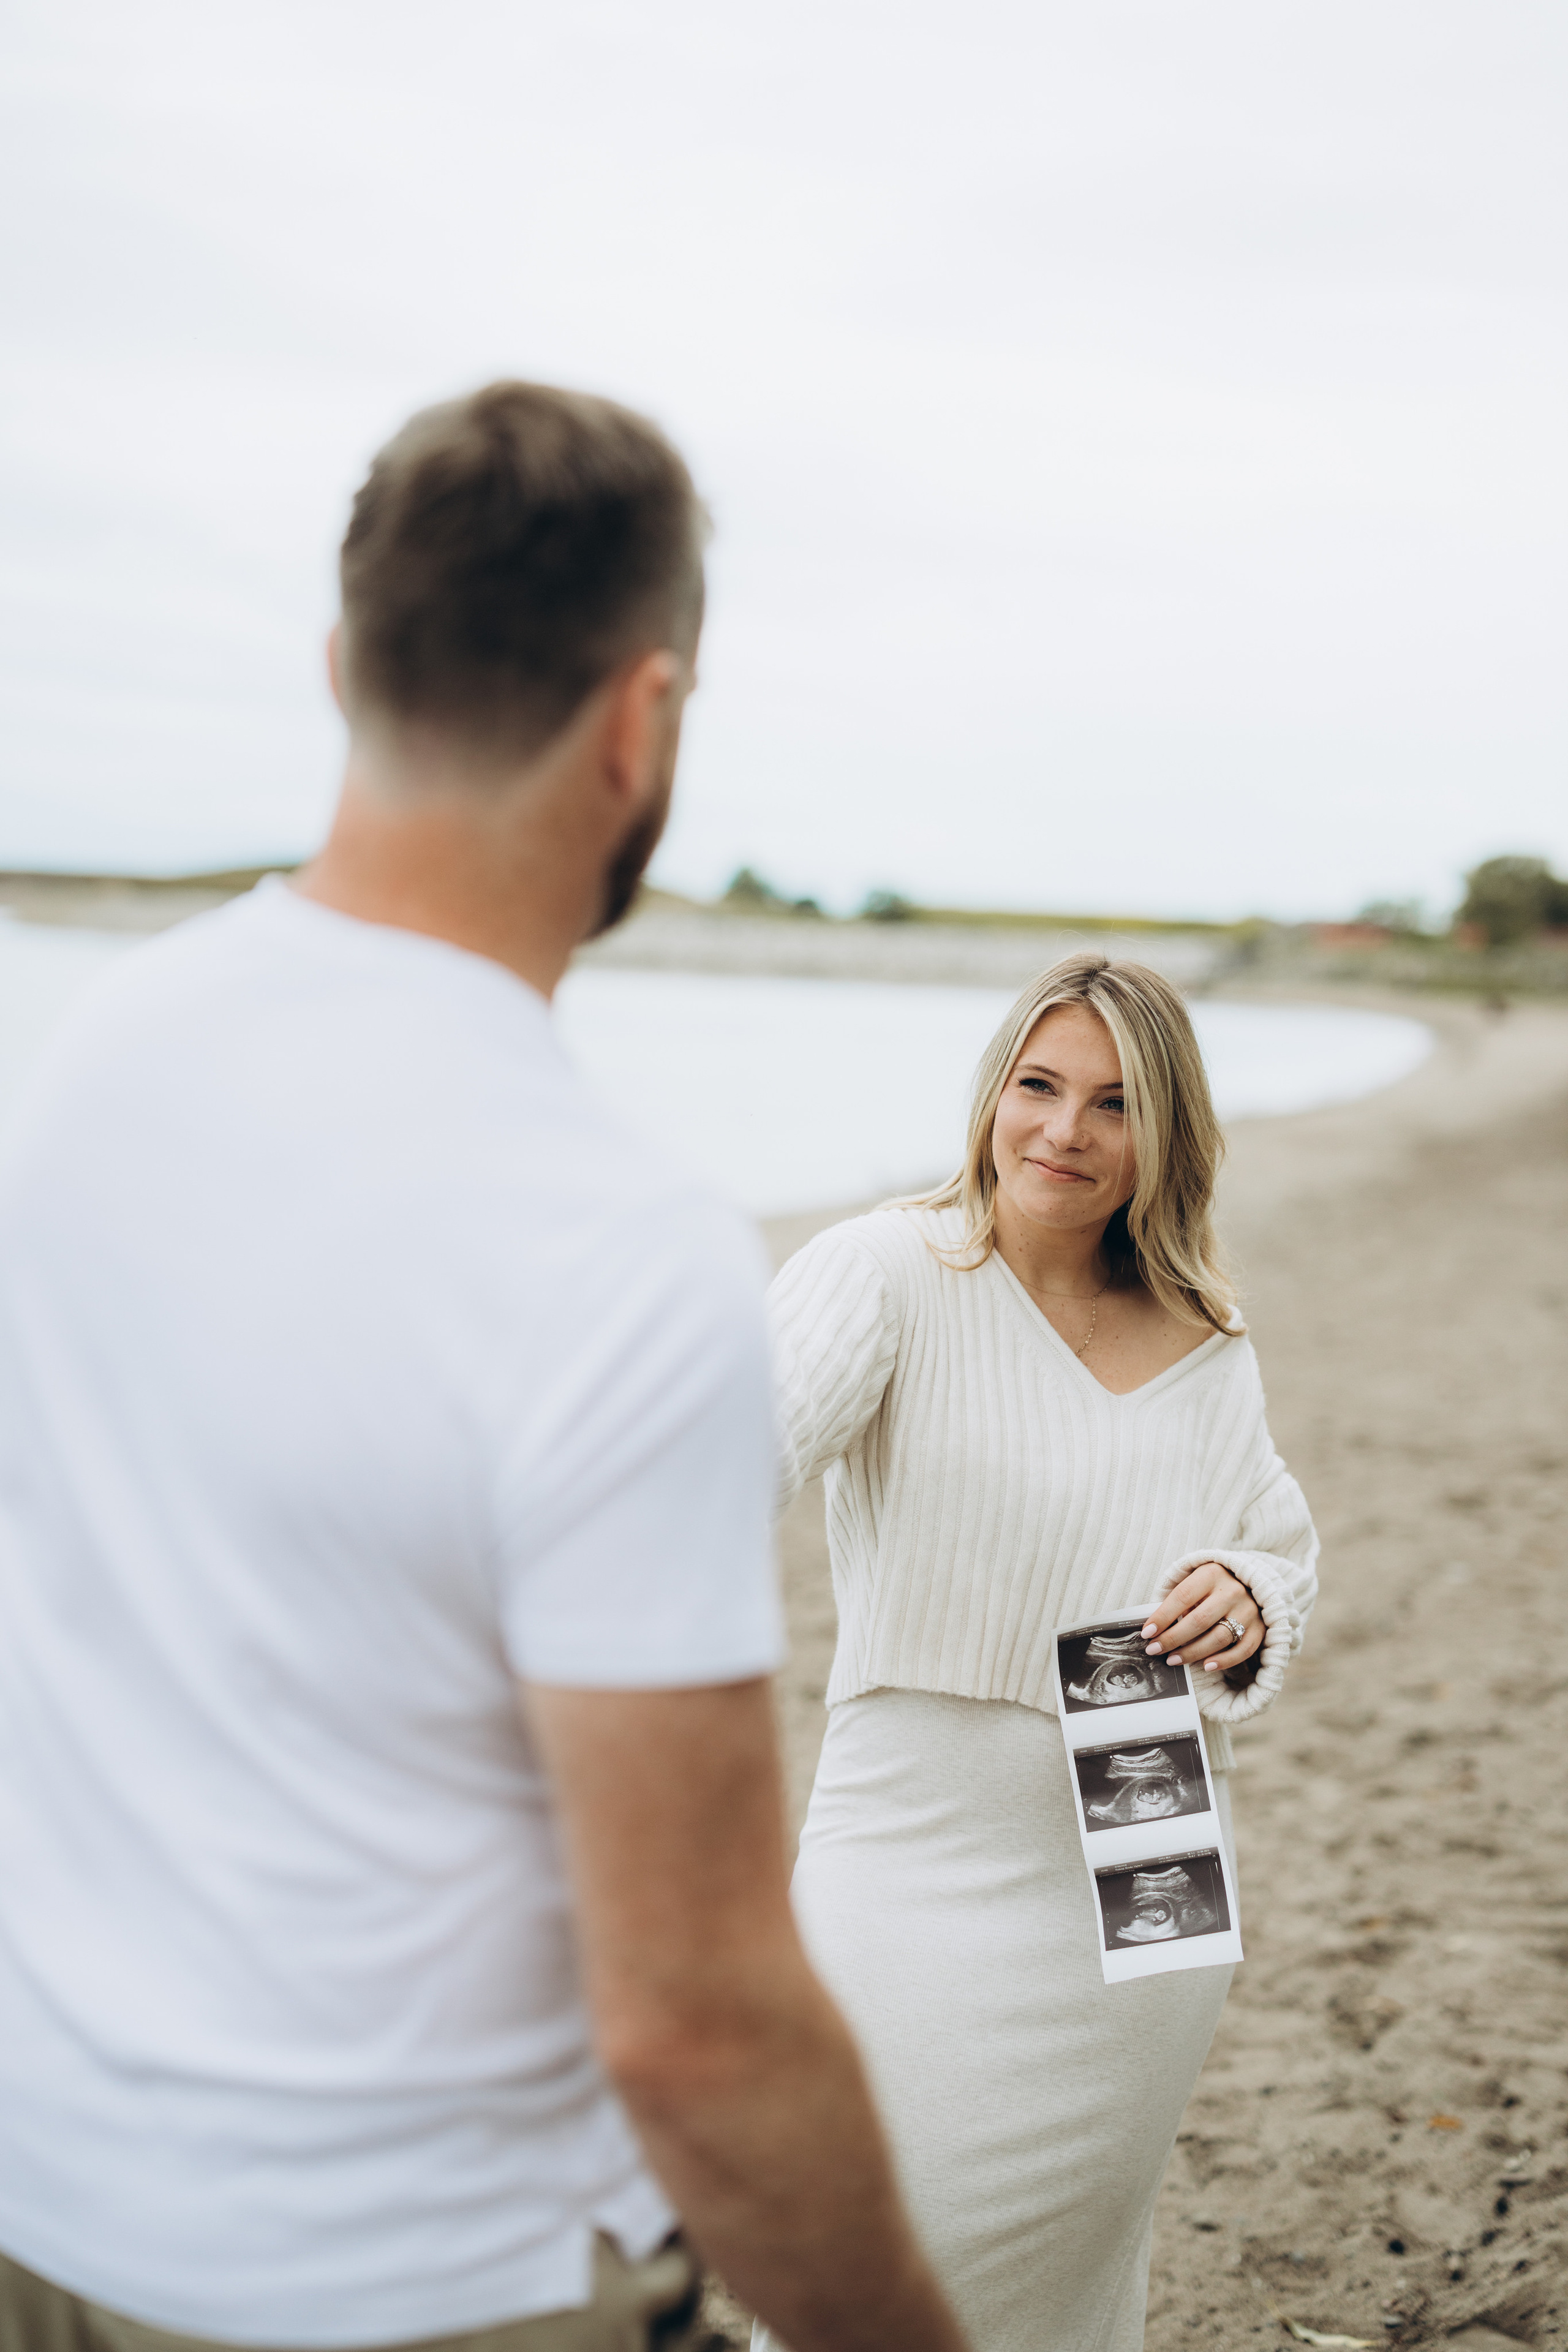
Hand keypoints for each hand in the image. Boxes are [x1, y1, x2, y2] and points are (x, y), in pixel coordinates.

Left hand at [1141, 1561, 1262, 1673]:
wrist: (1253, 1582)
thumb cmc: (1214, 1584)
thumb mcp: (1196, 1580)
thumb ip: (1179, 1598)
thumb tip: (1154, 1627)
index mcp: (1211, 1574)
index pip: (1182, 1597)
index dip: (1162, 1617)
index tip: (1146, 1633)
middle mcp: (1232, 1591)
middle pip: (1199, 1621)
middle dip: (1173, 1639)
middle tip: (1154, 1650)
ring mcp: (1248, 1611)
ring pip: (1218, 1638)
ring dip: (1192, 1653)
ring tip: (1172, 1660)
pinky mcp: (1260, 1628)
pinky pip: (1242, 1650)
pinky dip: (1224, 1661)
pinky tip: (1205, 1666)